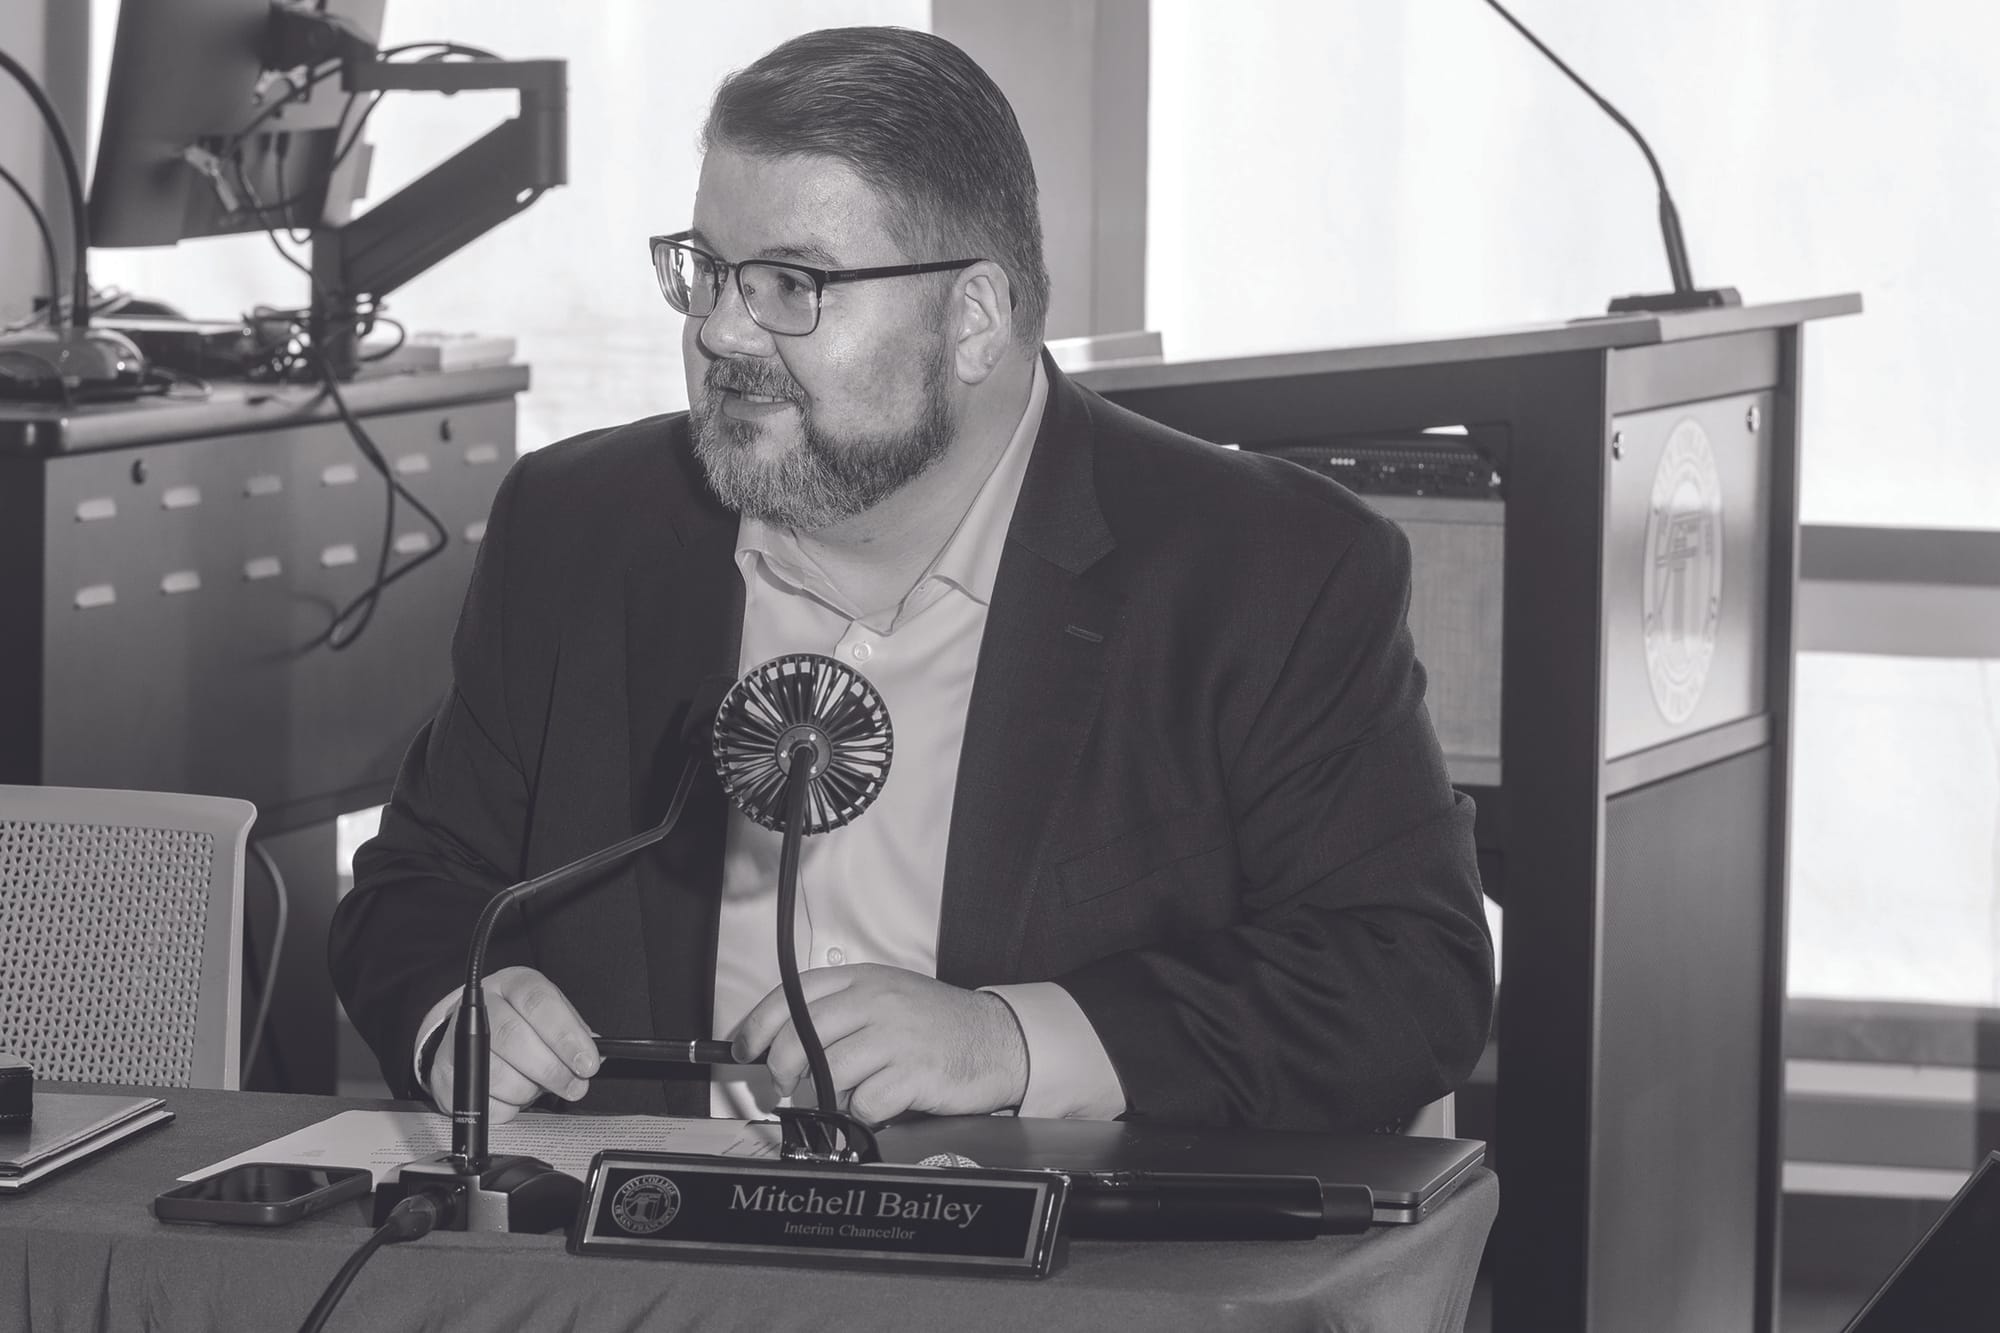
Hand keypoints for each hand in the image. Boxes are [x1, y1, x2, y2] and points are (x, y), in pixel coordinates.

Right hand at [426, 966, 599, 1124]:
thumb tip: (594, 1055)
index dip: (566, 1036)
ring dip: (528, 1090)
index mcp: (512, 984)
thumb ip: (573, 1031)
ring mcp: (456, 1041)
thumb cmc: (519, 1022)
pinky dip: (508, 1107)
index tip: (587, 1062)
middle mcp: (480, 1007)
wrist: (468, 1034)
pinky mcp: (445, 1077)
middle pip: (514, 1037)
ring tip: (538, 1086)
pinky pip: (485, 1104)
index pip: (538, 1003)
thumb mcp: (549, 1014)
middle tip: (574, 1086)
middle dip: (551, 1069)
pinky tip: (513, 1093)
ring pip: (498, 1075)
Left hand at [731, 964, 1027, 1124]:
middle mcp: (877, 1001)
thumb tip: (781, 1040)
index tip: (743, 1047)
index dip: (759, 1023)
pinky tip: (878, 1105)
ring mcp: (896, 1036)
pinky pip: (865, 1101)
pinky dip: (863, 1112)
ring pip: (830, 1071)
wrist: (998, 1038)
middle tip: (783, 1086)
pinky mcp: (915, 1071)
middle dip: (782, 1068)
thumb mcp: (888, 996)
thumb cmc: (936, 1023)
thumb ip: (840, 1009)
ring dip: (826, 1095)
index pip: (794, 994)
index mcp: (864, 979)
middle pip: (803, 1036)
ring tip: (841, 1097)